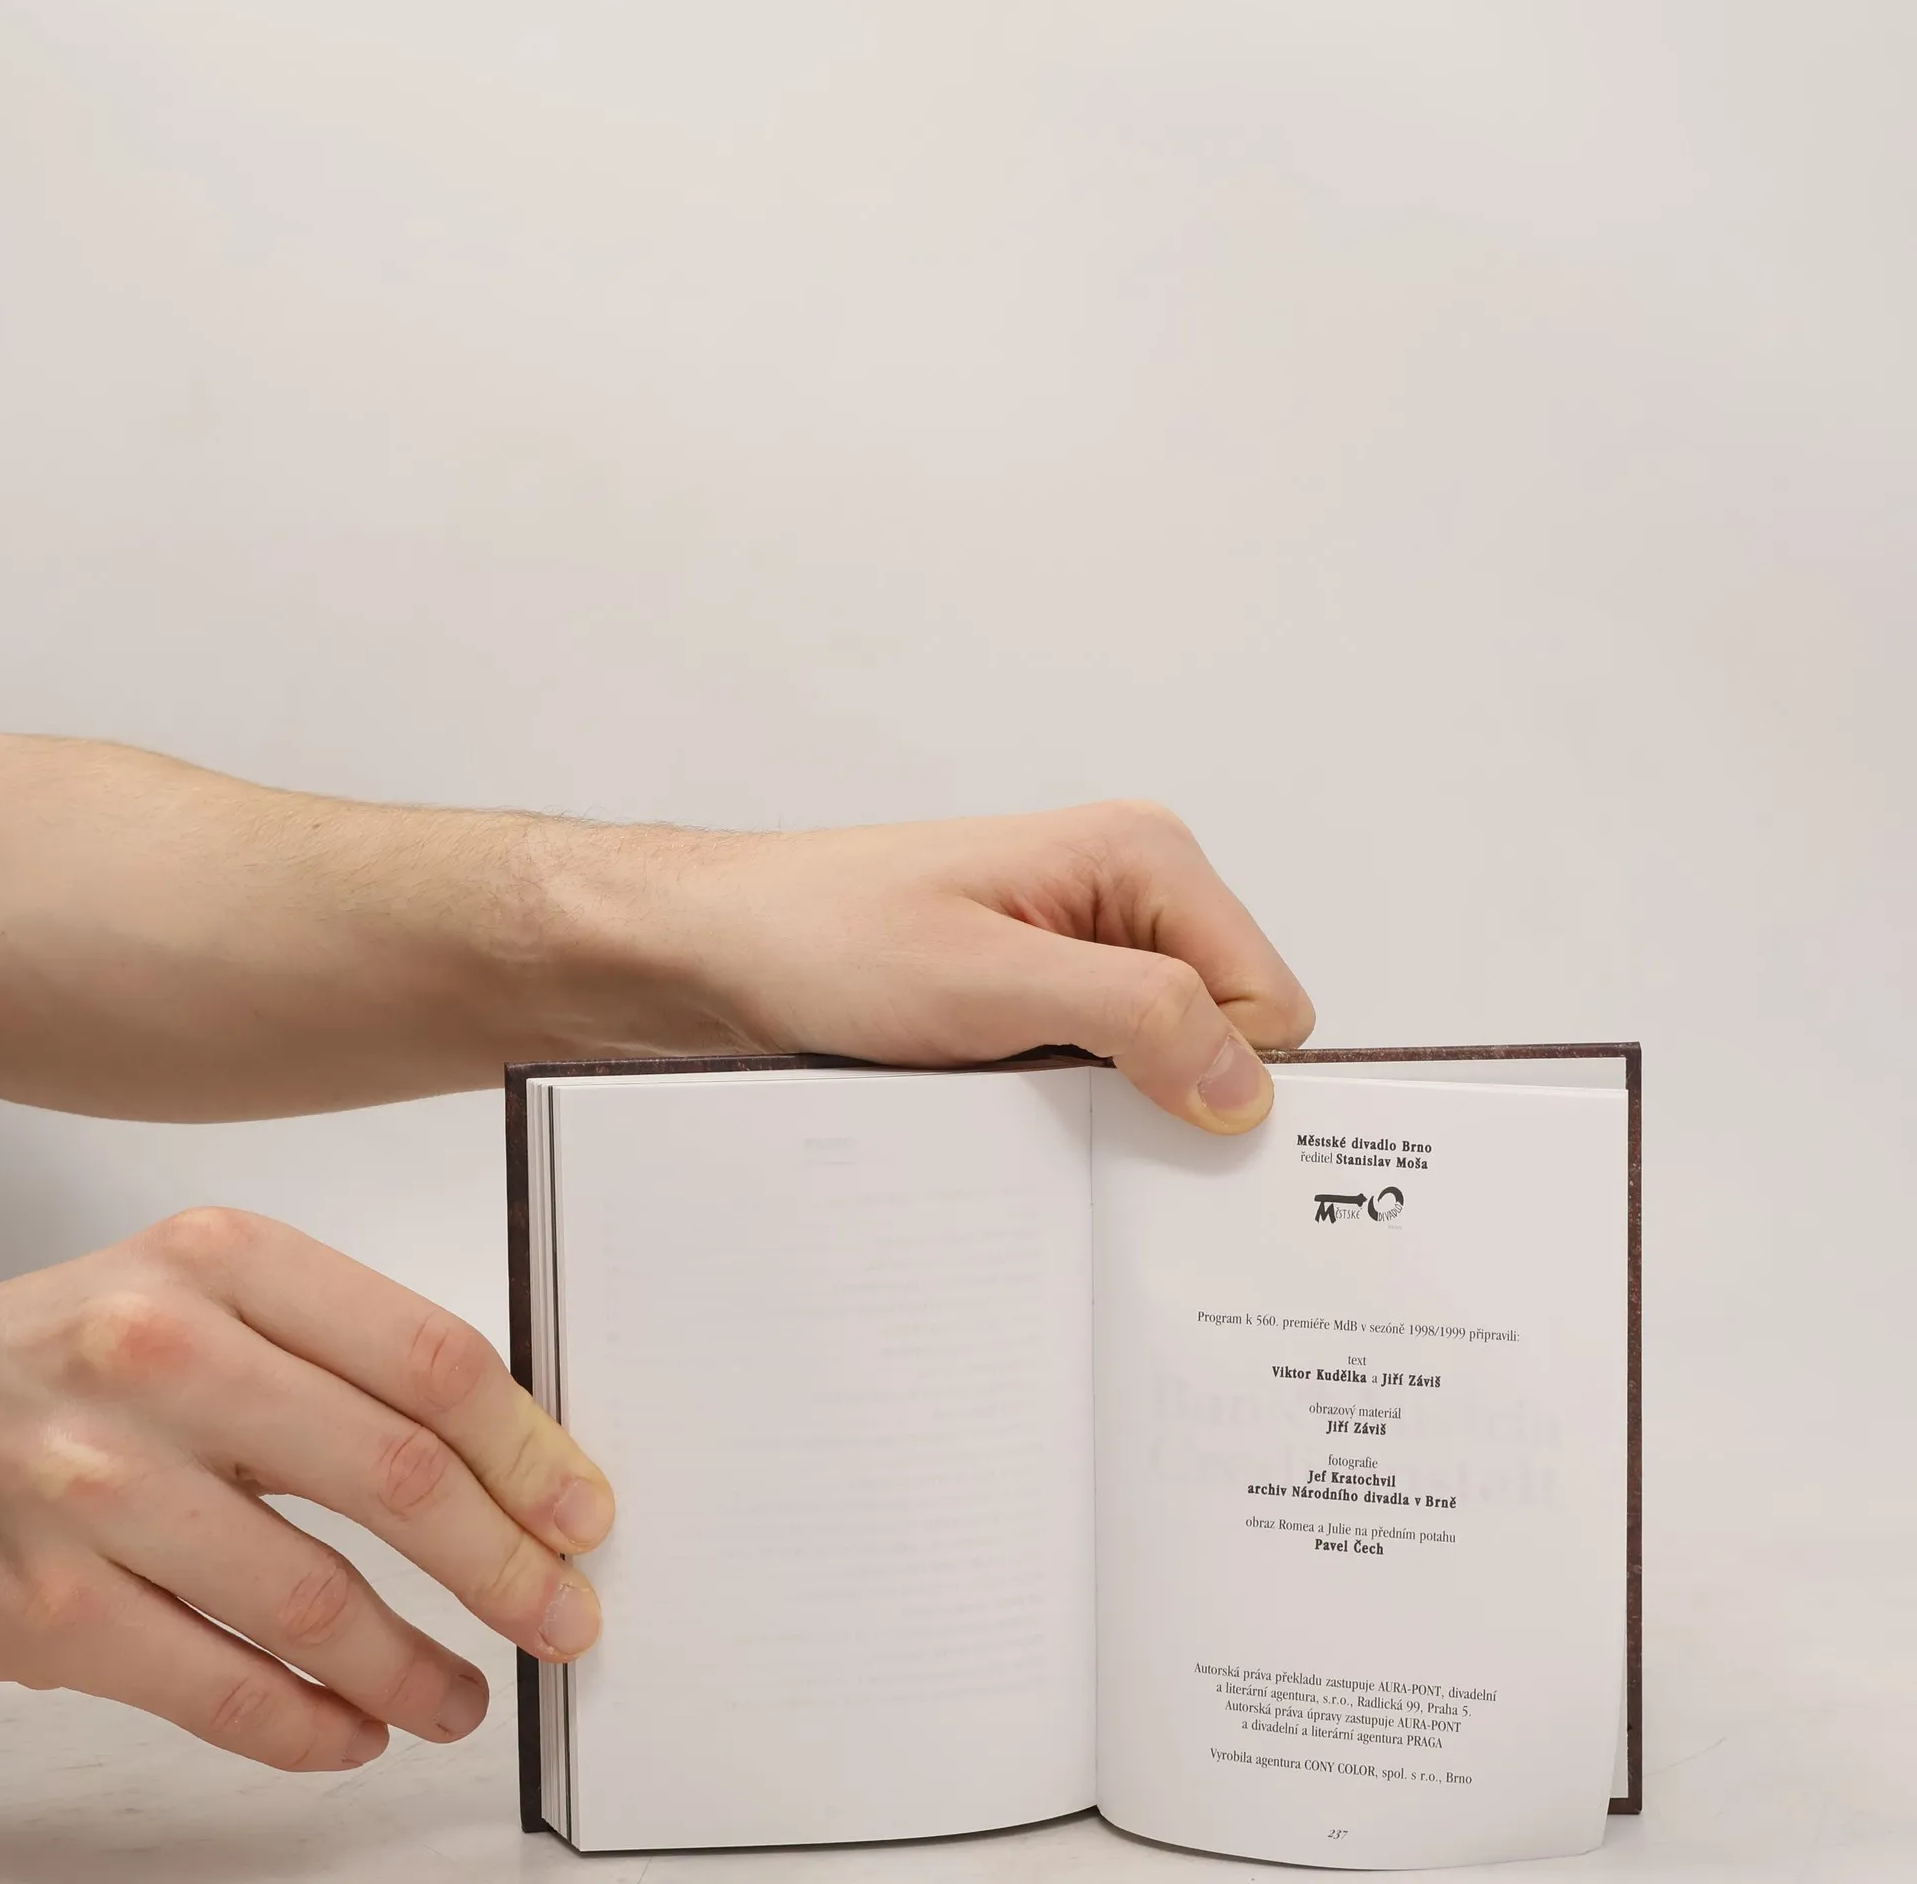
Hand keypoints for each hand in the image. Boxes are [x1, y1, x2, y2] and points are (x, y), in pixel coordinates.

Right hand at [0, 1207, 613, 1770]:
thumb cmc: (93, 1348)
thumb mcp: (216, 1291)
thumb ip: (348, 1351)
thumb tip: (511, 1460)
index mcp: (229, 1261)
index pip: (431, 1359)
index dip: (528, 1449)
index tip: (580, 1511)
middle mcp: (163, 1357)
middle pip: (395, 1475)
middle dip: (505, 1564)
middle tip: (561, 1616)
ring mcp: (96, 1484)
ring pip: (313, 1599)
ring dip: (415, 1666)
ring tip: (466, 1695)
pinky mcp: (43, 1605)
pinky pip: (215, 1689)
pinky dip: (307, 1727)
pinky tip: (356, 1730)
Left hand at [555, 800, 1314, 1134]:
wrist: (713, 950)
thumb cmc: (825, 938)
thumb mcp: (988, 982)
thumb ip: (1135, 1016)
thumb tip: (1246, 1083)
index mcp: (1144, 858)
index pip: (1270, 1002)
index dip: (1225, 1076)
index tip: (1152, 1124)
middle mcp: (1128, 896)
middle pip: (1226, 1034)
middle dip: (1171, 1094)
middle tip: (1075, 1121)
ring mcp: (1084, 948)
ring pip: (1164, 1063)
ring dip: (1112, 1106)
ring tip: (1024, 1109)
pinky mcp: (1040, 996)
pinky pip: (1103, 1072)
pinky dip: (1071, 1108)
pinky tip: (1008, 1111)